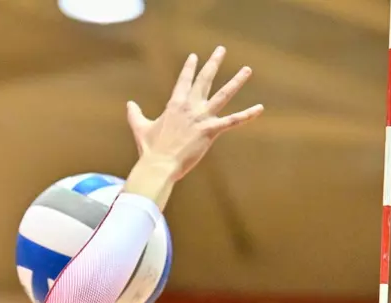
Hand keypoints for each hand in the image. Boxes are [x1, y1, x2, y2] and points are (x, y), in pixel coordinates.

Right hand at [127, 46, 262, 182]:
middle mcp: (190, 106)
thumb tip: (129, 103)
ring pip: (223, 94)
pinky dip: (247, 115)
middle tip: (221, 50)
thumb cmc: (149, 149)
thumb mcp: (140, 128)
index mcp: (175, 104)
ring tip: (247, 70)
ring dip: (236, 81)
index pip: (184, 80)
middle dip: (213, 63)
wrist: (158, 165)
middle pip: (205, 79)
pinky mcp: (210, 131)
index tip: (194, 57)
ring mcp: (201, 118)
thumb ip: (135, 114)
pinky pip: (233, 121)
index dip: (190, 68)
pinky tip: (260, 108)